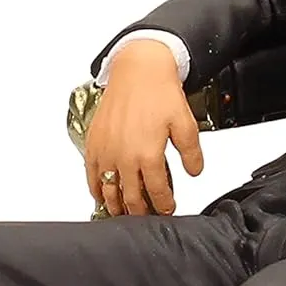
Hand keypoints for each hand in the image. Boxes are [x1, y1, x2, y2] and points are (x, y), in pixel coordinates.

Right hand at [84, 40, 203, 215]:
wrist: (138, 70)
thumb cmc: (159, 92)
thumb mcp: (186, 124)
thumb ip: (192, 153)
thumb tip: (194, 172)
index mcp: (148, 155)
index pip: (157, 193)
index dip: (164, 205)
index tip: (167, 209)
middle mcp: (124, 157)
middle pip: (131, 198)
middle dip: (141, 212)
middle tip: (147, 215)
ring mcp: (106, 152)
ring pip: (108, 191)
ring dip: (117, 206)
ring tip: (125, 213)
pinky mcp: (94, 143)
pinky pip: (91, 175)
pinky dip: (96, 189)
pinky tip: (101, 195)